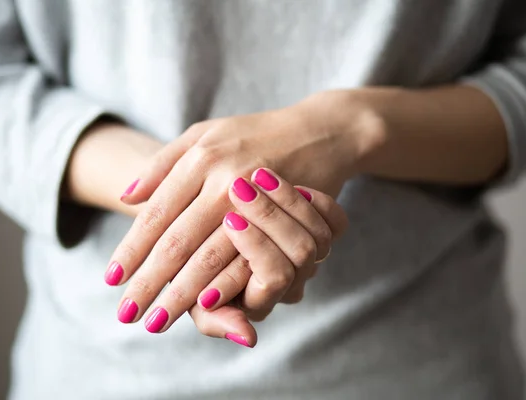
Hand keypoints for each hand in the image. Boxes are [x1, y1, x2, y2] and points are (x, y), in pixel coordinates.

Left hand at [109, 96, 358, 334]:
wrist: (319, 132)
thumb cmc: (253, 135)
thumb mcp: (204, 135)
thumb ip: (163, 164)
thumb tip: (125, 196)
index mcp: (200, 156)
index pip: (156, 213)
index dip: (131, 249)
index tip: (112, 279)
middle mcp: (224, 176)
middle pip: (175, 240)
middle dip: (148, 281)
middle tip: (126, 314)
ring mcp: (256, 197)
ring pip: (207, 254)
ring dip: (180, 292)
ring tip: (157, 320)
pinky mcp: (281, 217)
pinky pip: (248, 256)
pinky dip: (224, 284)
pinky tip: (204, 305)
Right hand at [195, 169, 347, 321]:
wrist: (204, 221)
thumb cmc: (188, 265)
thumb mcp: (188, 294)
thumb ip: (212, 320)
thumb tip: (249, 338)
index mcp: (261, 298)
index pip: (274, 278)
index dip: (255, 248)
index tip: (230, 219)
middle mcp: (291, 280)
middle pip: (301, 251)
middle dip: (270, 218)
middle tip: (239, 187)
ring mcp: (311, 256)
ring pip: (319, 233)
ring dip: (288, 202)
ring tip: (256, 175)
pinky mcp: (325, 231)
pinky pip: (337, 220)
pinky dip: (319, 201)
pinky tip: (288, 181)